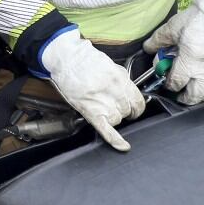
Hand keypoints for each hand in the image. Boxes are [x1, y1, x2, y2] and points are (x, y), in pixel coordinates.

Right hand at [38, 28, 146, 151]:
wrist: (64, 58)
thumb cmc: (84, 58)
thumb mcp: (110, 65)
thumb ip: (123, 80)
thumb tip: (130, 92)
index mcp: (120, 79)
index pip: (139, 101)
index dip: (136, 106)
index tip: (133, 107)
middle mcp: (114, 91)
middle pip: (127, 111)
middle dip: (122, 109)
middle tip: (113, 104)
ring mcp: (102, 102)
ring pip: (117, 120)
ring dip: (112, 116)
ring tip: (102, 107)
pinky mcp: (90, 111)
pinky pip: (106, 129)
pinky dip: (115, 139)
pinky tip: (122, 146)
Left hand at [146, 0, 203, 105]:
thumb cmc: (200, 18)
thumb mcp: (173, 27)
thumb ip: (159, 40)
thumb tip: (148, 49)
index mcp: (189, 62)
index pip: (176, 83)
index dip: (169, 85)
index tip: (168, 82)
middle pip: (194, 96)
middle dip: (184, 97)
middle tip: (180, 95)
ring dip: (202, 96)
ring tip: (196, 91)